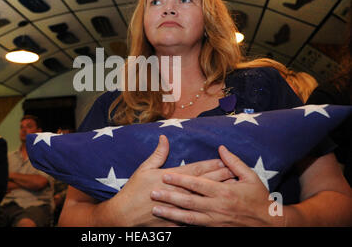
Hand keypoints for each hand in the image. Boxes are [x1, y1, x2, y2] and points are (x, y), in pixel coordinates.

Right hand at [105, 135, 234, 225]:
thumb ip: (158, 154)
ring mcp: (178, 207)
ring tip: (233, 188)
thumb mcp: (144, 169)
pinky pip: (196, 216)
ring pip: (204, 198)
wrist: (125, 216)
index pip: (195, 169)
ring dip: (218, 193)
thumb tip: (164, 138)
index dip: (210, 165)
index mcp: (170, 177)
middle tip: (235, 171)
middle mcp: (177, 191)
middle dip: (220, 176)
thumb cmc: (133, 191)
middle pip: (203, 183)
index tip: (224, 160)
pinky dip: (209, 211)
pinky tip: (220, 208)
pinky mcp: (177, 220)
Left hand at [151, 145, 284, 226]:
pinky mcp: (215, 229)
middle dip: (170, 197)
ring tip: (156, 209)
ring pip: (189, 217)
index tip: (165, 175)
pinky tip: (170, 224)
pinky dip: (182, 225)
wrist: (270, 224)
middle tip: (153, 193)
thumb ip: (234, 162)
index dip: (180, 180)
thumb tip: (221, 148)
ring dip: (171, 213)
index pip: (197, 184)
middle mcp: (218, 207)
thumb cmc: (260, 198)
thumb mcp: (251, 177)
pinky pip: (196, 227)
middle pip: (189, 201)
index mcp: (224, 191)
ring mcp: (216, 221)